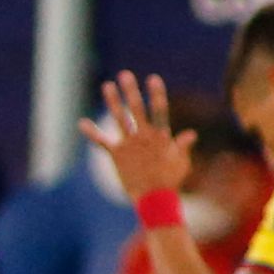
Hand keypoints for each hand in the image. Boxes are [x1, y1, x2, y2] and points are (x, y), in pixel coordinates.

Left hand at [78, 71, 194, 200]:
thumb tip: (191, 134)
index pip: (160, 110)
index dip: (156, 94)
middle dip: (131, 91)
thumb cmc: (170, 181)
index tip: (153, 78)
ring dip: (113, 101)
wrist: (154, 198)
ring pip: (120, 118)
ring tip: (106, 86)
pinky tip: (81, 123)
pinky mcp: (117, 154)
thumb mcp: (181, 162)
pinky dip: (91, 132)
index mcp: (161, 136)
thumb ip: (183, 146)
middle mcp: (144, 137)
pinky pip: (101, 142)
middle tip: (124, 74)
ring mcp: (129, 144)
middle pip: (137, 109)